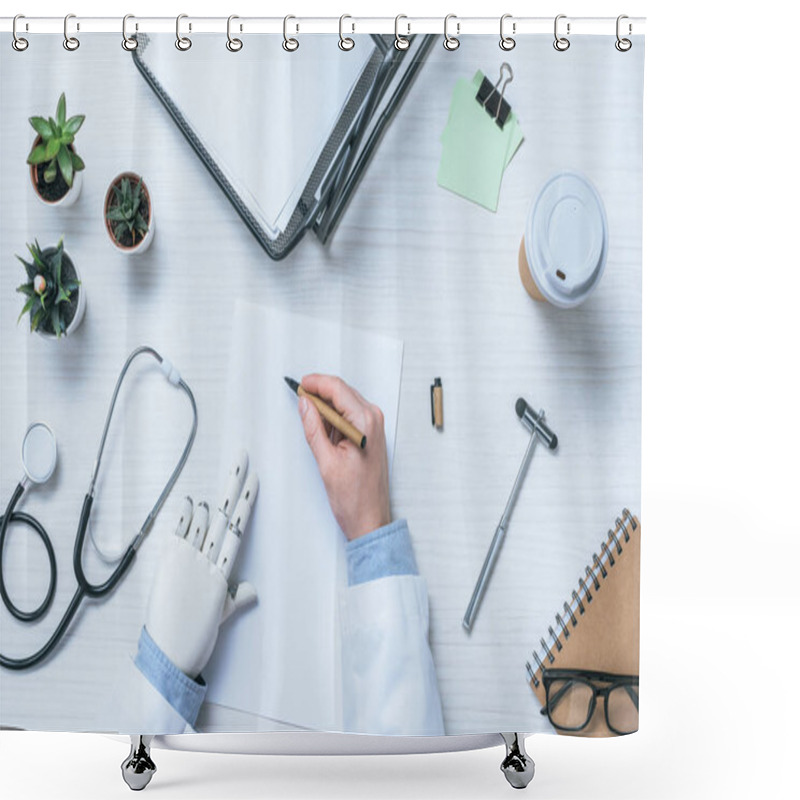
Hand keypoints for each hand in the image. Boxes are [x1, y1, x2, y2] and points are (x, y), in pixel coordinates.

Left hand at [143, 461, 257, 678]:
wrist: (170, 655)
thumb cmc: (196, 638)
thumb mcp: (222, 615)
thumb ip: (236, 597)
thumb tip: (250, 589)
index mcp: (224, 574)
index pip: (240, 528)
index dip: (247, 502)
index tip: (254, 480)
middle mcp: (208, 562)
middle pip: (226, 516)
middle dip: (236, 486)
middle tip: (243, 460)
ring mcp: (188, 561)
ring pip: (204, 521)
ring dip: (211, 503)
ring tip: (220, 487)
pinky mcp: (167, 565)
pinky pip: (179, 534)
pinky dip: (185, 516)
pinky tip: (191, 500)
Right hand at [298, 374, 390, 540]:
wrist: (370, 519)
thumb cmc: (354, 498)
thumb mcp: (326, 462)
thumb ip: (314, 428)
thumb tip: (305, 404)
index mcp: (365, 423)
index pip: (338, 389)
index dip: (316, 383)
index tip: (300, 385)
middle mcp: (373, 420)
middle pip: (342, 392)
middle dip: (319, 393)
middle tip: (299, 399)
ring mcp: (374, 426)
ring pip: (345, 402)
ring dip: (326, 406)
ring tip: (309, 419)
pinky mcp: (371, 434)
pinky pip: (349, 415)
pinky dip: (334, 418)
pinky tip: (323, 430)